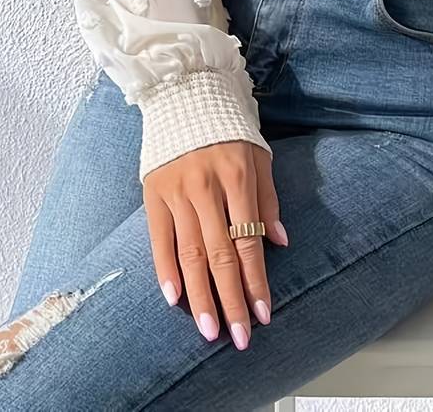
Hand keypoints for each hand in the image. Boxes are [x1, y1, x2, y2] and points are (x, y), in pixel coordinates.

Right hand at [143, 140, 286, 349]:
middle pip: (219, 255)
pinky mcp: (152, 193)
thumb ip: (268, 200)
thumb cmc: (230, 130)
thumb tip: (280, 242)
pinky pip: (159, 240)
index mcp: (237, 178)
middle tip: (239, 336)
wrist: (185, 96)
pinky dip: (165, 271)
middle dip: (231, 300)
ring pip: (189, 254)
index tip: (263, 314)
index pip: (248, 242)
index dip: (255, 281)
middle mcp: (205, 188)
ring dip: (200, 296)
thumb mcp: (259, 157)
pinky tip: (174, 299)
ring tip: (209, 329)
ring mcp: (176, 192)